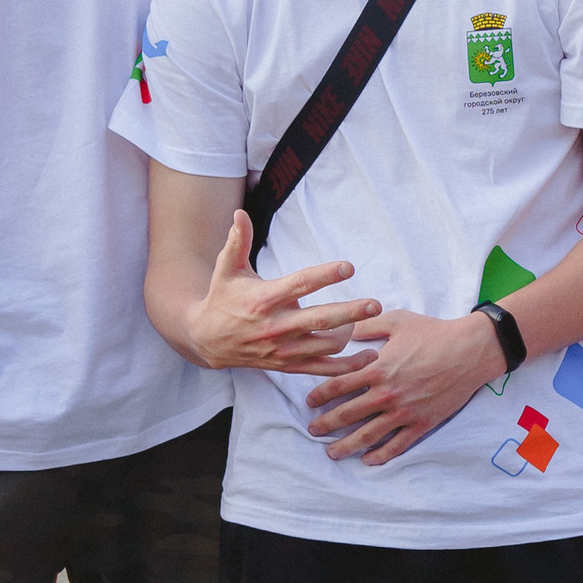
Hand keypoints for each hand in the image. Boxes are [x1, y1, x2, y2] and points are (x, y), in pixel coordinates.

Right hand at [183, 211, 378, 372]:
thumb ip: (238, 241)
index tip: (349, 267)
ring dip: (350, 334)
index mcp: (264, 298)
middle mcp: (276, 326)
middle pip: (320, 319)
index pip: (300, 284)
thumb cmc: (222, 297)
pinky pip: (323, 369)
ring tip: (362, 318)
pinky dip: (348, 367)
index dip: (325, 275)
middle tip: (375, 304)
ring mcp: (283, 349)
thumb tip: (240, 212)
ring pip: (325, 345)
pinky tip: (369, 357)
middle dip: (350, 312)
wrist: (206, 339)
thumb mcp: (226, 268)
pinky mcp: (287, 365)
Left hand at [304, 309, 498, 464]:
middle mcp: (387, 394)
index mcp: (378, 369)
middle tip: (313, 430)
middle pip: (347, 414)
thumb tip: (346, 329)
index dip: (320, 395)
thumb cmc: (434, 332)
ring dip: (346, 445)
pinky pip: (397, 445)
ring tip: (332, 452)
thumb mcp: (397, 321)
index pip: (338, 386)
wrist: (469, 351)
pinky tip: (368, 460)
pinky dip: (381, 455)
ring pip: (368, 435)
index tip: (310, 402)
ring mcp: (404, 412)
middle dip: (326, 424)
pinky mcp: (422, 424)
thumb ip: (368, 327)